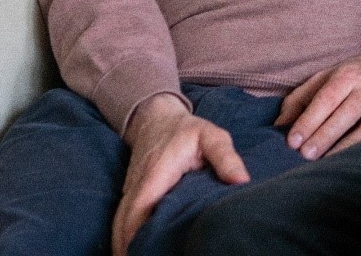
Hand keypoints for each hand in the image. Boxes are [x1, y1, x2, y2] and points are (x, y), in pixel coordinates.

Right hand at [111, 93, 248, 255]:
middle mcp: (137, 185)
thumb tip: (242, 181)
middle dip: (128, 246)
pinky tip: (135, 249)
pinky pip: (123, 218)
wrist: (158, 117)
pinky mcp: (131, 193)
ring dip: (125, 243)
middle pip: (123, 224)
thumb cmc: (188, 129)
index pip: (139, 211)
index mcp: (156, 175)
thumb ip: (226, 158)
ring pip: (119, 223)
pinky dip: (125, 234)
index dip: (137, 236)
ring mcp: (130, 190)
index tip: (145, 252)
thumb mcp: (212, 136)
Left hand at [276, 31, 360, 159]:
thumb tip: (278, 125)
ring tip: (323, 164)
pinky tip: (347, 164)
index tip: (292, 141)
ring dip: (344, 148)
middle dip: (323, 136)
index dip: (309, 120)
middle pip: (345, 115)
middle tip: (304, 155)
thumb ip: (301, 97)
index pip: (327, 99)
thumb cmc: (359, 74)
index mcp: (350, 75)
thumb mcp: (330, 75)